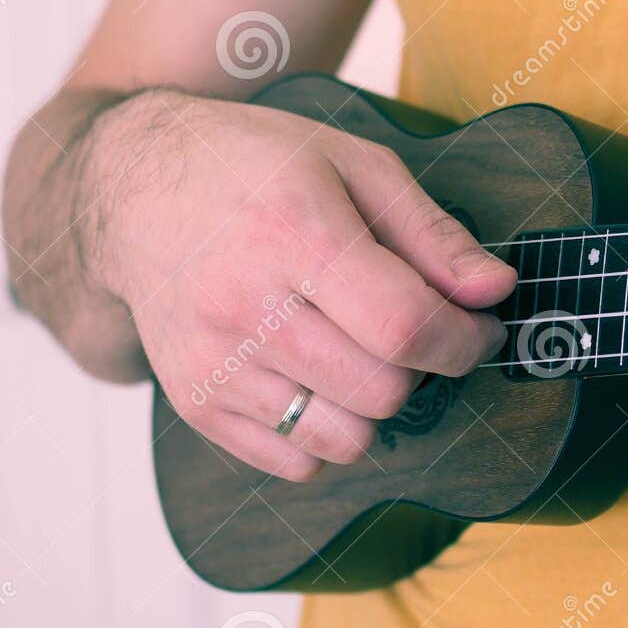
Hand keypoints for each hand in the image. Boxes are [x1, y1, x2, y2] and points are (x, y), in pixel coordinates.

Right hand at [83, 89, 515, 480]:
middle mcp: (244, 306)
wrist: (131, 190)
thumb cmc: (257, 167)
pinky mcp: (194, 403)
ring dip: (377, 406)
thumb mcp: (355, 165)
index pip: (405, 326)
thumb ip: (433, 235)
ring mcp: (213, 363)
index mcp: (293, 234)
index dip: (465, 339)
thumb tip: (496, 291)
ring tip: (363, 351)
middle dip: (425, 367)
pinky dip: (327, 431)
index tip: (480, 328)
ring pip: (345, 438)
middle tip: (417, 330)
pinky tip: (318, 373)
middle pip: (382, 390)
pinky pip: (296, 462)